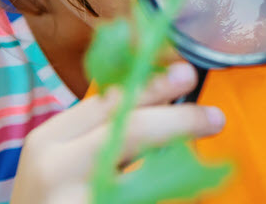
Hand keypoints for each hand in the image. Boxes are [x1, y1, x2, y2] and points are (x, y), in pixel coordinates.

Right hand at [10, 62, 224, 203]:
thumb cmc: (55, 194)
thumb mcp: (65, 155)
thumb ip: (106, 125)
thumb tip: (168, 92)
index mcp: (49, 138)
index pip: (110, 102)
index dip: (155, 86)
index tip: (188, 74)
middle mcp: (55, 169)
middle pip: (131, 131)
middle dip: (180, 120)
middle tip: (215, 118)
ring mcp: (71, 202)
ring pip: (142, 178)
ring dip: (178, 165)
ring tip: (203, 163)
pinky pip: (142, 200)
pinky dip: (163, 192)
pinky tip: (182, 192)